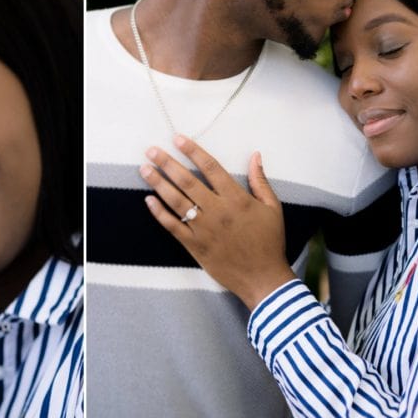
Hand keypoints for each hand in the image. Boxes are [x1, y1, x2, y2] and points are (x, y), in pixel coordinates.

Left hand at [140, 134, 294, 309]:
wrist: (263, 278)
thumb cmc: (270, 242)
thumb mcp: (273, 208)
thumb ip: (260, 181)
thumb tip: (255, 155)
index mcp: (236, 199)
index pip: (211, 168)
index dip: (193, 151)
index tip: (178, 139)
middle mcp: (218, 211)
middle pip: (187, 181)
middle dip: (167, 163)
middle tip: (151, 150)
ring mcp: (204, 229)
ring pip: (176, 201)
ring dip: (158, 184)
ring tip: (144, 169)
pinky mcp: (195, 246)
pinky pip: (173, 226)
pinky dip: (159, 213)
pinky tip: (148, 200)